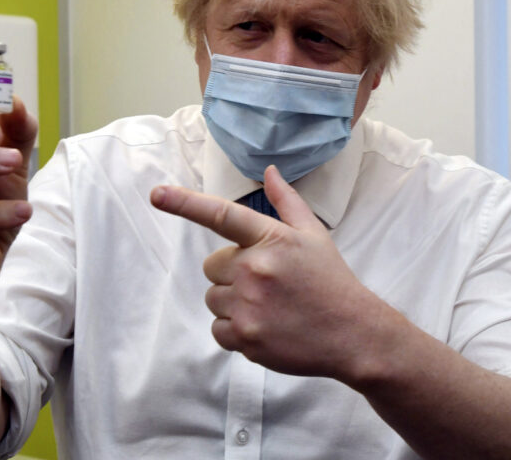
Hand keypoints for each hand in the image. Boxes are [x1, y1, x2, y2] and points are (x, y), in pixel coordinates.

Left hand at [150, 165, 377, 379]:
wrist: (354, 334)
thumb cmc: (331, 281)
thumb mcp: (313, 234)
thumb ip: (286, 202)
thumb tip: (269, 172)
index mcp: (271, 238)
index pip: (221, 214)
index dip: (185, 203)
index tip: (156, 194)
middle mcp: (255, 269)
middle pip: (212, 266)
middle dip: (231, 273)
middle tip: (266, 283)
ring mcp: (249, 305)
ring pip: (214, 298)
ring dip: (233, 302)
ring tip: (269, 306)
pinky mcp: (246, 337)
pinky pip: (217, 329)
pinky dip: (234, 330)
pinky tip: (264, 326)